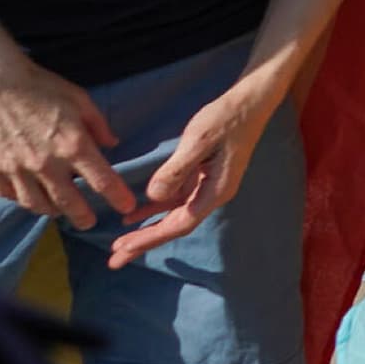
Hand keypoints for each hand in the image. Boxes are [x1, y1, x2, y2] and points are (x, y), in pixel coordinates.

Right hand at [0, 46, 129, 229]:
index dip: (118, 198)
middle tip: (89, 222)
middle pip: (69, 203)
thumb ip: (98, 125)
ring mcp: (18, 170)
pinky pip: (12, 196)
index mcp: (73, 145)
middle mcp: (47, 164)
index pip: (102, 181)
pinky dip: (23, 200)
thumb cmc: (40, 88)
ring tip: (60, 211)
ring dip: (52, 211)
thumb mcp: (79, 99)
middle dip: (83, 217)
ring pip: (38, 204)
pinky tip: (31, 197)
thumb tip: (113, 145)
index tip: (127, 207)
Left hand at [108, 66, 282, 266]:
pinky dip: (154, 209)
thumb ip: (176, 170)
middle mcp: (212, 194)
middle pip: (175, 226)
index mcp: (215, 191)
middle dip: (145, 243)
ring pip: (173, 215)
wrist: (250, 101)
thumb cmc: (226, 118)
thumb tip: (153, 196)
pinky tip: (134, 216)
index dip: (151, 237)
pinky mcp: (202, 176)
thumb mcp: (199, 140)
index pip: (180, 223)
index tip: (124, 247)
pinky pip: (175, 200)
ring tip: (119, 246)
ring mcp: (207, 186)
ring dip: (147, 229)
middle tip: (114, 262)